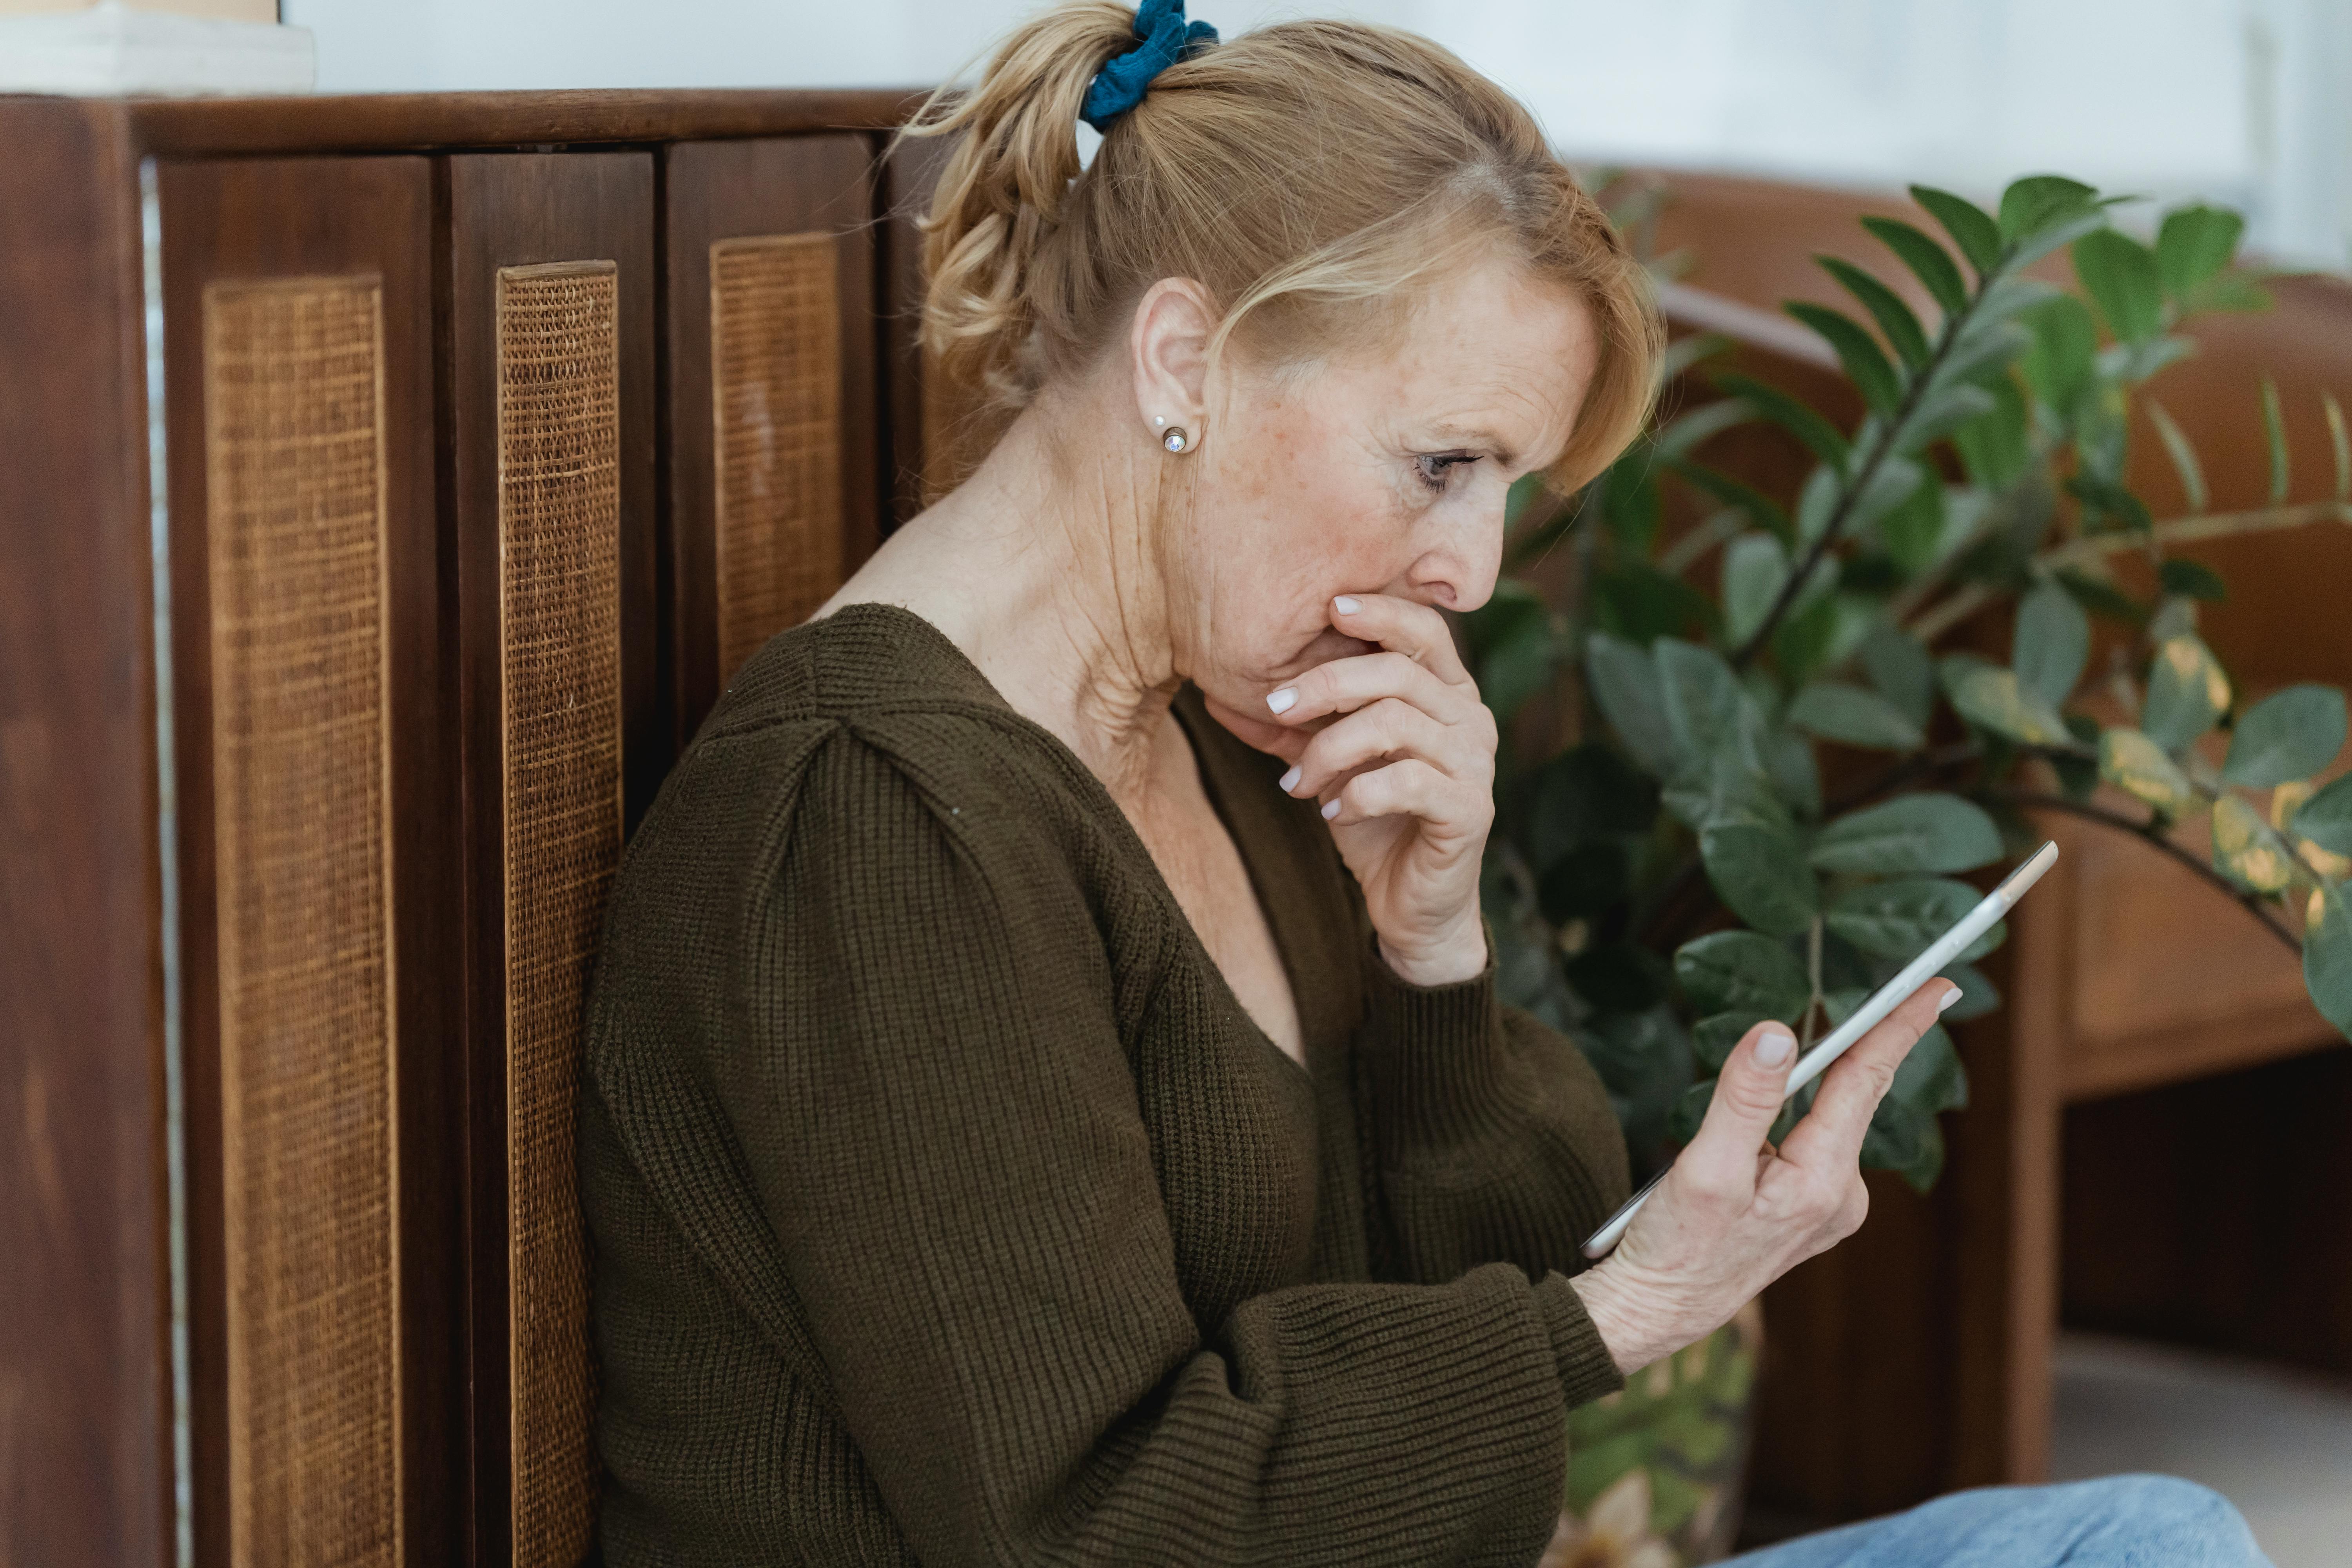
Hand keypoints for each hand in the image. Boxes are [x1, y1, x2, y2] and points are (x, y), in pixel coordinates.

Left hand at [1202, 593, 1495, 985]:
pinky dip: (1358, 794)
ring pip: (1395, 723)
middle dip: (1325, 684)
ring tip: (1298, 783)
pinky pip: (1407, 781)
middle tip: (1274, 707)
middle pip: (1397, 672)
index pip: (1424, 629)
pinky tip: (1333, 814)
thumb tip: (1215, 695)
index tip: (1327, 608)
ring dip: (1330, 749)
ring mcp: (1477, 763)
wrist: (1413, 905)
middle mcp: (1472, 718)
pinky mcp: (1472, 809)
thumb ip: (1289, 728)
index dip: (1379, 611)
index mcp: (1447, 693)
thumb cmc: (1374, 823)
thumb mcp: (1327, 765)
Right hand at [1569, 979, 1959, 1372]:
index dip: (1900, 1026)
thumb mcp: (1704, 1169)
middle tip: (1895, 988)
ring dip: (1807, 1087)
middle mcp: (1840, 1194)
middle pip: (1854, 1094)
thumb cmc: (1677, 1247)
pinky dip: (1792, 1117)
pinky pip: (1810, 1140)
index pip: (1866, 1081)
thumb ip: (1743, 1099)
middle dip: (1861, 1043)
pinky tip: (1747, 1137)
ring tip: (1762, 1098)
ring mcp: (1827, 1204)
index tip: (1941, 983)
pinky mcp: (1807, 1208)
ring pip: (1826, 1117)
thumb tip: (1778, 1036)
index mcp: (1822, 1182)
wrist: (1660, 1309)